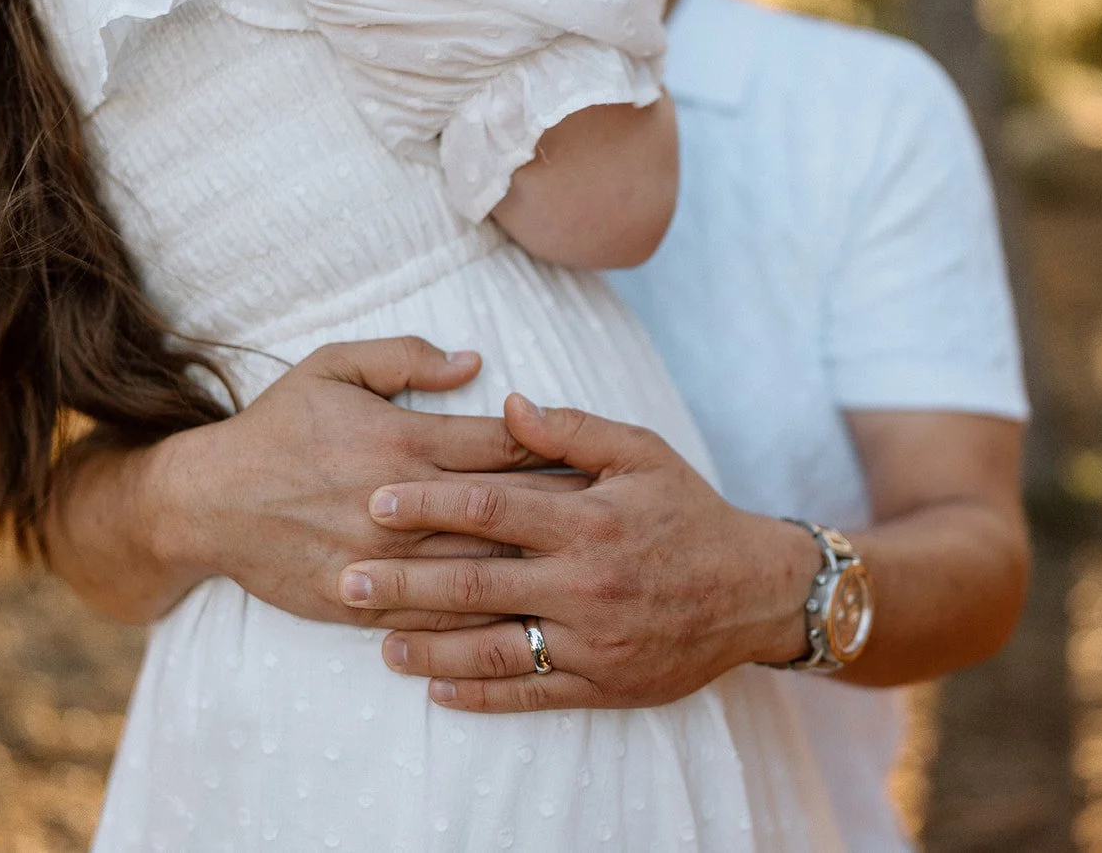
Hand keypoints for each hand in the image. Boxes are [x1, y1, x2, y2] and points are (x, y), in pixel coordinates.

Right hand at [151, 338, 584, 627]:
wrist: (206, 501)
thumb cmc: (279, 426)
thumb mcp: (333, 365)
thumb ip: (405, 357)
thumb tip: (475, 361)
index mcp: (403, 441)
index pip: (505, 448)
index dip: (560, 453)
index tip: (604, 461)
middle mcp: (401, 504)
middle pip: (506, 515)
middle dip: (566, 519)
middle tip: (620, 525)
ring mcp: (383, 561)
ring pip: (480, 574)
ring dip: (537, 576)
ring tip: (593, 578)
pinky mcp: (361, 604)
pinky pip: (436, 620)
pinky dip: (484, 624)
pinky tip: (527, 625)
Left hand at [339, 395, 823, 711]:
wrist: (754, 591)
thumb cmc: (689, 513)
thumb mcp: (644, 453)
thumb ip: (573, 430)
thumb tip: (509, 405)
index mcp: (589, 519)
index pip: (491, 508)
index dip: (428, 501)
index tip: (375, 500)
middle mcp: (584, 582)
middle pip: (475, 581)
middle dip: (403, 580)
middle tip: (347, 579)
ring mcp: (590, 640)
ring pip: (492, 648)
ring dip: (428, 647)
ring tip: (379, 644)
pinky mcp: (601, 684)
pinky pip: (528, 694)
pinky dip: (478, 695)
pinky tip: (434, 688)